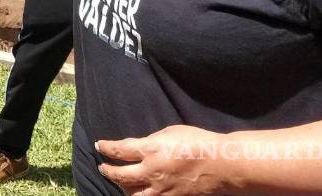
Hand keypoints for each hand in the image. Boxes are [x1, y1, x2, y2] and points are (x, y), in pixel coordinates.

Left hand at [97, 125, 230, 195]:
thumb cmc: (198, 142)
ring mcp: (162, 190)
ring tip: (119, 182)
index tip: (99, 146)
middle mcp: (151, 172)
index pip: (119, 150)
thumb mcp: (170, 132)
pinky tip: (140, 193)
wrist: (222, 164)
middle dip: (107, 171)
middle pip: (119, 175)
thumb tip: (141, 147)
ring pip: (132, 195)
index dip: (106, 148)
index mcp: (150, 150)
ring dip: (122, 188)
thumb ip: (152, 142)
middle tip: (102, 167)